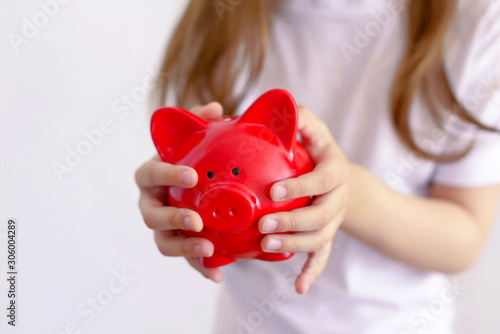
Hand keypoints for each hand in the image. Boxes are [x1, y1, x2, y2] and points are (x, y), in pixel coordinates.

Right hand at [135, 102, 224, 282]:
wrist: (200, 185)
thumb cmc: (193, 159)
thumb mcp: (198, 140)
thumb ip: (201, 124)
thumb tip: (213, 109)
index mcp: (153, 175)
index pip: (151, 173)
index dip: (167, 174)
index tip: (192, 176)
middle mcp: (152, 202)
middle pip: (151, 215)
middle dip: (172, 219)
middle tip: (196, 221)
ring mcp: (164, 226)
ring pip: (164, 242)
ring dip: (184, 249)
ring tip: (208, 251)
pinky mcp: (179, 243)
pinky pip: (186, 259)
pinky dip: (200, 268)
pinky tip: (218, 275)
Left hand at [258, 106, 349, 293]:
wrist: (339, 177)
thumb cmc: (319, 151)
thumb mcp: (315, 130)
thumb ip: (301, 119)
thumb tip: (283, 105)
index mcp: (335, 170)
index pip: (322, 179)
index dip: (301, 185)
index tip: (274, 190)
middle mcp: (338, 197)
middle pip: (321, 216)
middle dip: (293, 222)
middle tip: (264, 224)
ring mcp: (334, 219)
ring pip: (320, 238)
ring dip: (295, 245)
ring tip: (267, 246)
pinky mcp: (327, 235)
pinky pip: (323, 256)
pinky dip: (312, 271)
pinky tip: (299, 287)